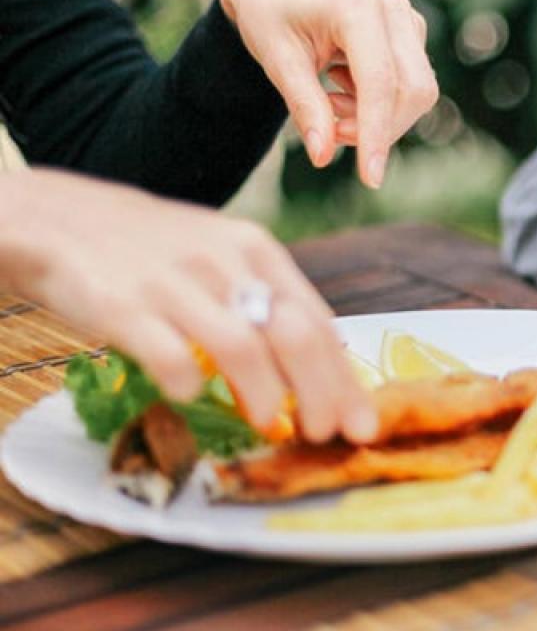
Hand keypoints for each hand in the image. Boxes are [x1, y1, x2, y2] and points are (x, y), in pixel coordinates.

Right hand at [0, 170, 375, 443]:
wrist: (62, 217)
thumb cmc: (156, 249)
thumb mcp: (221, 256)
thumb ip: (263, 302)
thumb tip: (316, 369)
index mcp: (256, 251)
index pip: (318, 322)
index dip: (344, 379)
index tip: (360, 422)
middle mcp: (224, 263)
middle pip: (295, 336)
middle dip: (322, 394)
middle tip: (325, 434)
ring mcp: (175, 283)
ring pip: (243, 347)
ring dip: (267, 395)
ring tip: (271, 424)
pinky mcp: (124, 306)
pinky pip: (170, 355)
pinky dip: (187, 385)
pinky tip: (189, 398)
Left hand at [220, 0, 438, 188]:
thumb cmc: (270, 15)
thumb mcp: (276, 60)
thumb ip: (304, 106)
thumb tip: (323, 156)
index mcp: (356, 7)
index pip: (380, 82)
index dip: (377, 133)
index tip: (371, 178)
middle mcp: (393, 9)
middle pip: (411, 92)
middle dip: (377, 128)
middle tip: (331, 132)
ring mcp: (408, 20)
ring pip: (417, 93)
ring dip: (377, 117)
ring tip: (331, 102)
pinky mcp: (412, 34)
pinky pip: (412, 87)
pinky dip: (380, 105)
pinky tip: (343, 88)